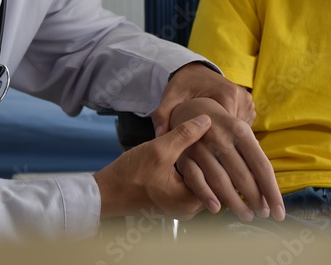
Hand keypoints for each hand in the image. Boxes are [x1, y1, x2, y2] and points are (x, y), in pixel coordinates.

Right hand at [94, 115, 212, 219]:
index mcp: (190, 201)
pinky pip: (189, 184)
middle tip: (216, 135)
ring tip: (203, 141)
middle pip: (212, 181)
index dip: (222, 155)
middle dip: (213, 158)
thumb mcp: (159, 149)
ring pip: (200, 181)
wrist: (106, 192)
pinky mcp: (172, 201)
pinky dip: (191, 169)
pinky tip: (188, 152)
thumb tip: (206, 120)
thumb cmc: (129, 176)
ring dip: (201, 162)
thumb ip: (185, 134)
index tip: (224, 136)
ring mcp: (180, 206)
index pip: (221, 179)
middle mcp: (188, 208)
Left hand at [151, 62, 255, 136]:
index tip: (199, 147)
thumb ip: (162, 116)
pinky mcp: (248, 104)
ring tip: (209, 138)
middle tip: (202, 144)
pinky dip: (231, 132)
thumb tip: (160, 136)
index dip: (213, 143)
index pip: (228, 130)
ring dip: (227, 138)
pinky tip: (216, 132)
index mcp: (227, 95)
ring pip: (241, 132)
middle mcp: (242, 97)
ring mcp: (248, 101)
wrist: (193, 70)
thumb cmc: (181, 85)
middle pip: (236, 133)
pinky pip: (243, 126)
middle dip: (220, 142)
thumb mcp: (169, 99)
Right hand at [170, 97, 284, 221]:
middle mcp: (221, 138)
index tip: (279, 212)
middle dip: (256, 200)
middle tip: (263, 214)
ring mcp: (201, 147)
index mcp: (240, 131)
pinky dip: (207, 196)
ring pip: (221, 182)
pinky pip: (196, 180)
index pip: (262, 167)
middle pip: (243, 177)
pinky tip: (217, 209)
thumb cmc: (223, 126)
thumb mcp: (240, 132)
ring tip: (247, 215)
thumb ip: (252, 156)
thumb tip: (268, 189)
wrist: (190, 109)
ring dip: (235, 203)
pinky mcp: (185, 157)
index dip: (272, 192)